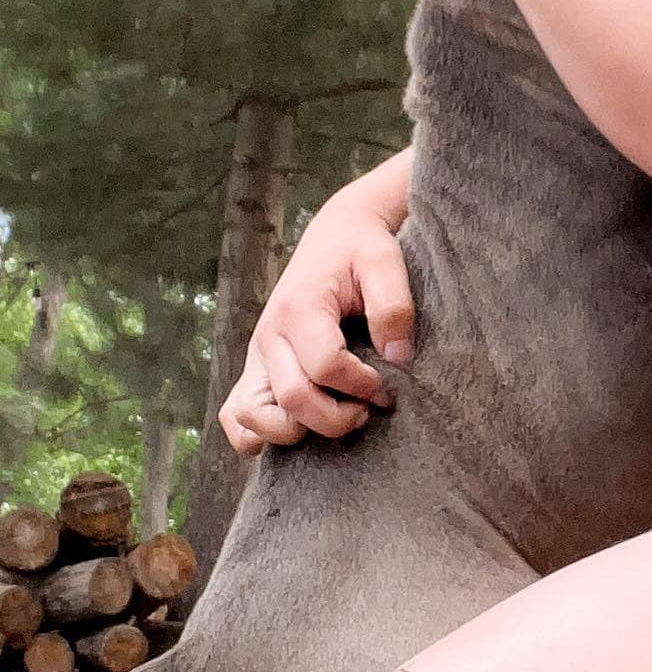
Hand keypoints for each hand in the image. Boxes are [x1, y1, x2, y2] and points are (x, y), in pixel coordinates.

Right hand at [219, 193, 414, 455]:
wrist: (334, 237)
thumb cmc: (360, 250)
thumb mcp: (384, 262)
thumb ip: (393, 306)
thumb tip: (397, 358)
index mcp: (301, 309)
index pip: (325, 365)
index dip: (362, 384)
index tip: (387, 385)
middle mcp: (270, 336)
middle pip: (292, 399)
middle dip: (337, 417)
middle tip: (369, 410)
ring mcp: (257, 356)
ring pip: (252, 417)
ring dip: (296, 432)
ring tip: (336, 417)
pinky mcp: (255, 369)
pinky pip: (234, 416)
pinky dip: (258, 435)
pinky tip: (299, 428)